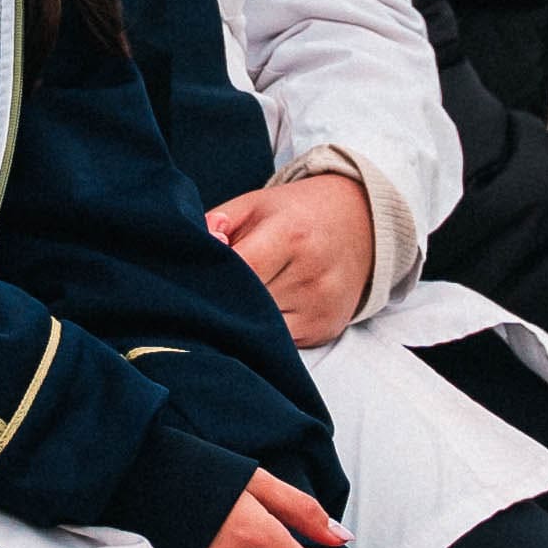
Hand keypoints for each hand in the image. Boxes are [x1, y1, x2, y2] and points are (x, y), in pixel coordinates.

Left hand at [203, 171, 380, 348]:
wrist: (362, 221)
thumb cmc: (296, 212)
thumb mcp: (254, 205)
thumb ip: (214, 225)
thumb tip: (186, 253)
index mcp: (291, 235)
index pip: (238, 269)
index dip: (209, 277)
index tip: (191, 278)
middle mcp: (311, 275)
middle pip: (245, 305)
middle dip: (219, 301)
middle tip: (201, 296)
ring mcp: (320, 307)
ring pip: (259, 330)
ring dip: (239, 322)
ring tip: (230, 304)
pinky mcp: (325, 330)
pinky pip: (279, 343)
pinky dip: (262, 333)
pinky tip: (257, 315)